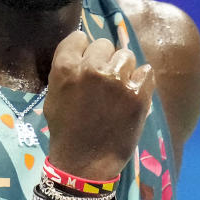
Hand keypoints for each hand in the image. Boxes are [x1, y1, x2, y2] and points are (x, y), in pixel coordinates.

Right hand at [43, 31, 154, 180]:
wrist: (85, 162)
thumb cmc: (65, 129)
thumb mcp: (53, 95)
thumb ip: (66, 71)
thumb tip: (83, 51)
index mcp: (65, 67)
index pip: (79, 37)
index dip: (83, 50)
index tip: (85, 62)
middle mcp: (92, 68)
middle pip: (104, 44)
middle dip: (103, 59)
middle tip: (102, 80)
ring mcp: (117, 80)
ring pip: (126, 55)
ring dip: (123, 69)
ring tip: (118, 88)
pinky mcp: (138, 93)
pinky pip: (146, 71)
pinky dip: (141, 81)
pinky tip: (133, 94)